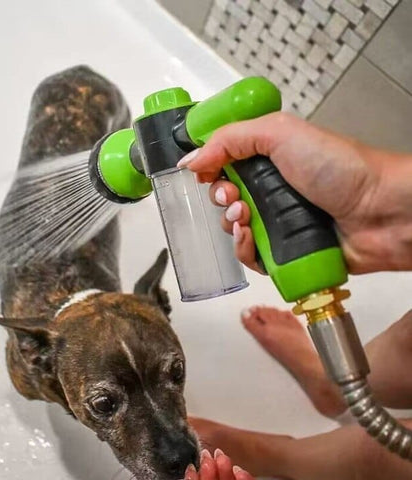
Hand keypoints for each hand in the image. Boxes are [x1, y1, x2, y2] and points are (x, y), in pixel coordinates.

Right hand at [178, 112, 411, 273]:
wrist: (379, 212)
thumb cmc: (337, 167)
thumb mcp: (280, 134)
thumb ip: (230, 140)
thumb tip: (190, 159)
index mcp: (269, 159)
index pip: (225, 165)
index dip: (210, 170)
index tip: (207, 175)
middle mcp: (271, 191)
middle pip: (225, 198)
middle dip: (219, 198)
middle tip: (234, 197)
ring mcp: (276, 223)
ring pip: (233, 229)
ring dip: (230, 224)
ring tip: (246, 217)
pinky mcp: (282, 252)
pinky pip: (249, 256)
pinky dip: (243, 249)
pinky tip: (250, 239)